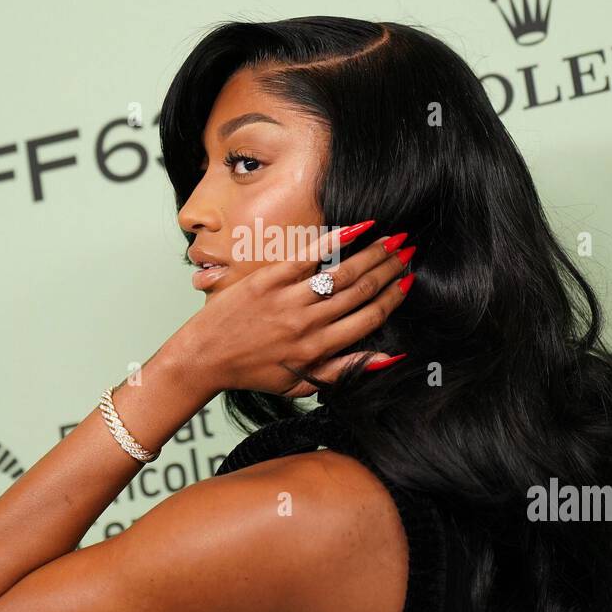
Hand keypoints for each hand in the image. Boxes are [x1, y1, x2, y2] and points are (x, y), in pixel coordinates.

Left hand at [173, 228, 413, 398]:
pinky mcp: (268, 279)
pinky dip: (336, 240)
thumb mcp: (299, 384)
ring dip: (372, 253)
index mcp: (317, 349)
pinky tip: (358, 227)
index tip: (407, 281)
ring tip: (392, 239)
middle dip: (389, 269)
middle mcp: (307, 323)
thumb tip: (387, 358)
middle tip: (407, 251)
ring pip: (342, 272)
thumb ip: (343, 370)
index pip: (368, 318)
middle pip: (361, 291)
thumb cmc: (251, 373)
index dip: (393, 298)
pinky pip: (308, 256)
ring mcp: (288, 299)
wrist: (204, 358)